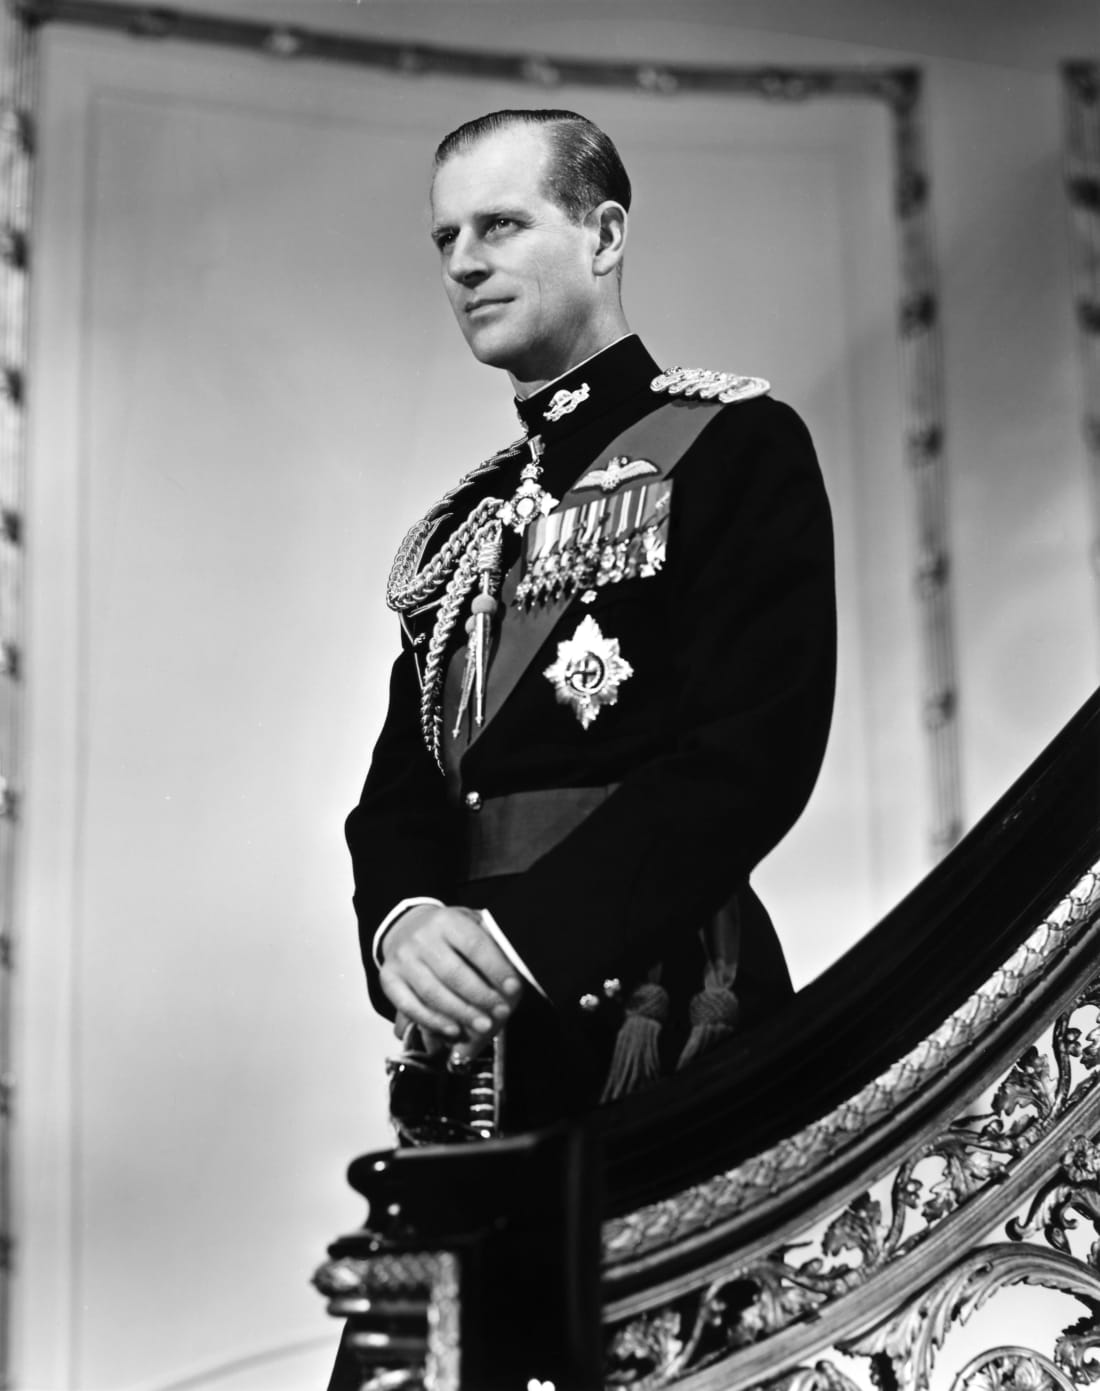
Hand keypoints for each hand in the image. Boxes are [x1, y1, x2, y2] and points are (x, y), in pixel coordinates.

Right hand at [380, 905, 523, 1046]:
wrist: (405, 926)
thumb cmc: (446, 932)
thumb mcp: (469, 923)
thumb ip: (489, 942)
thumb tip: (515, 970)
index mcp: (446, 921)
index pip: (474, 945)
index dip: (495, 969)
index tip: (513, 988)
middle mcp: (421, 939)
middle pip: (453, 973)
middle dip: (480, 997)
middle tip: (500, 1012)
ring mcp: (402, 960)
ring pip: (433, 993)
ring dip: (461, 1014)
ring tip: (483, 1025)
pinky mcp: (389, 979)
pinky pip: (410, 1006)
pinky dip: (432, 1021)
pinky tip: (453, 1030)